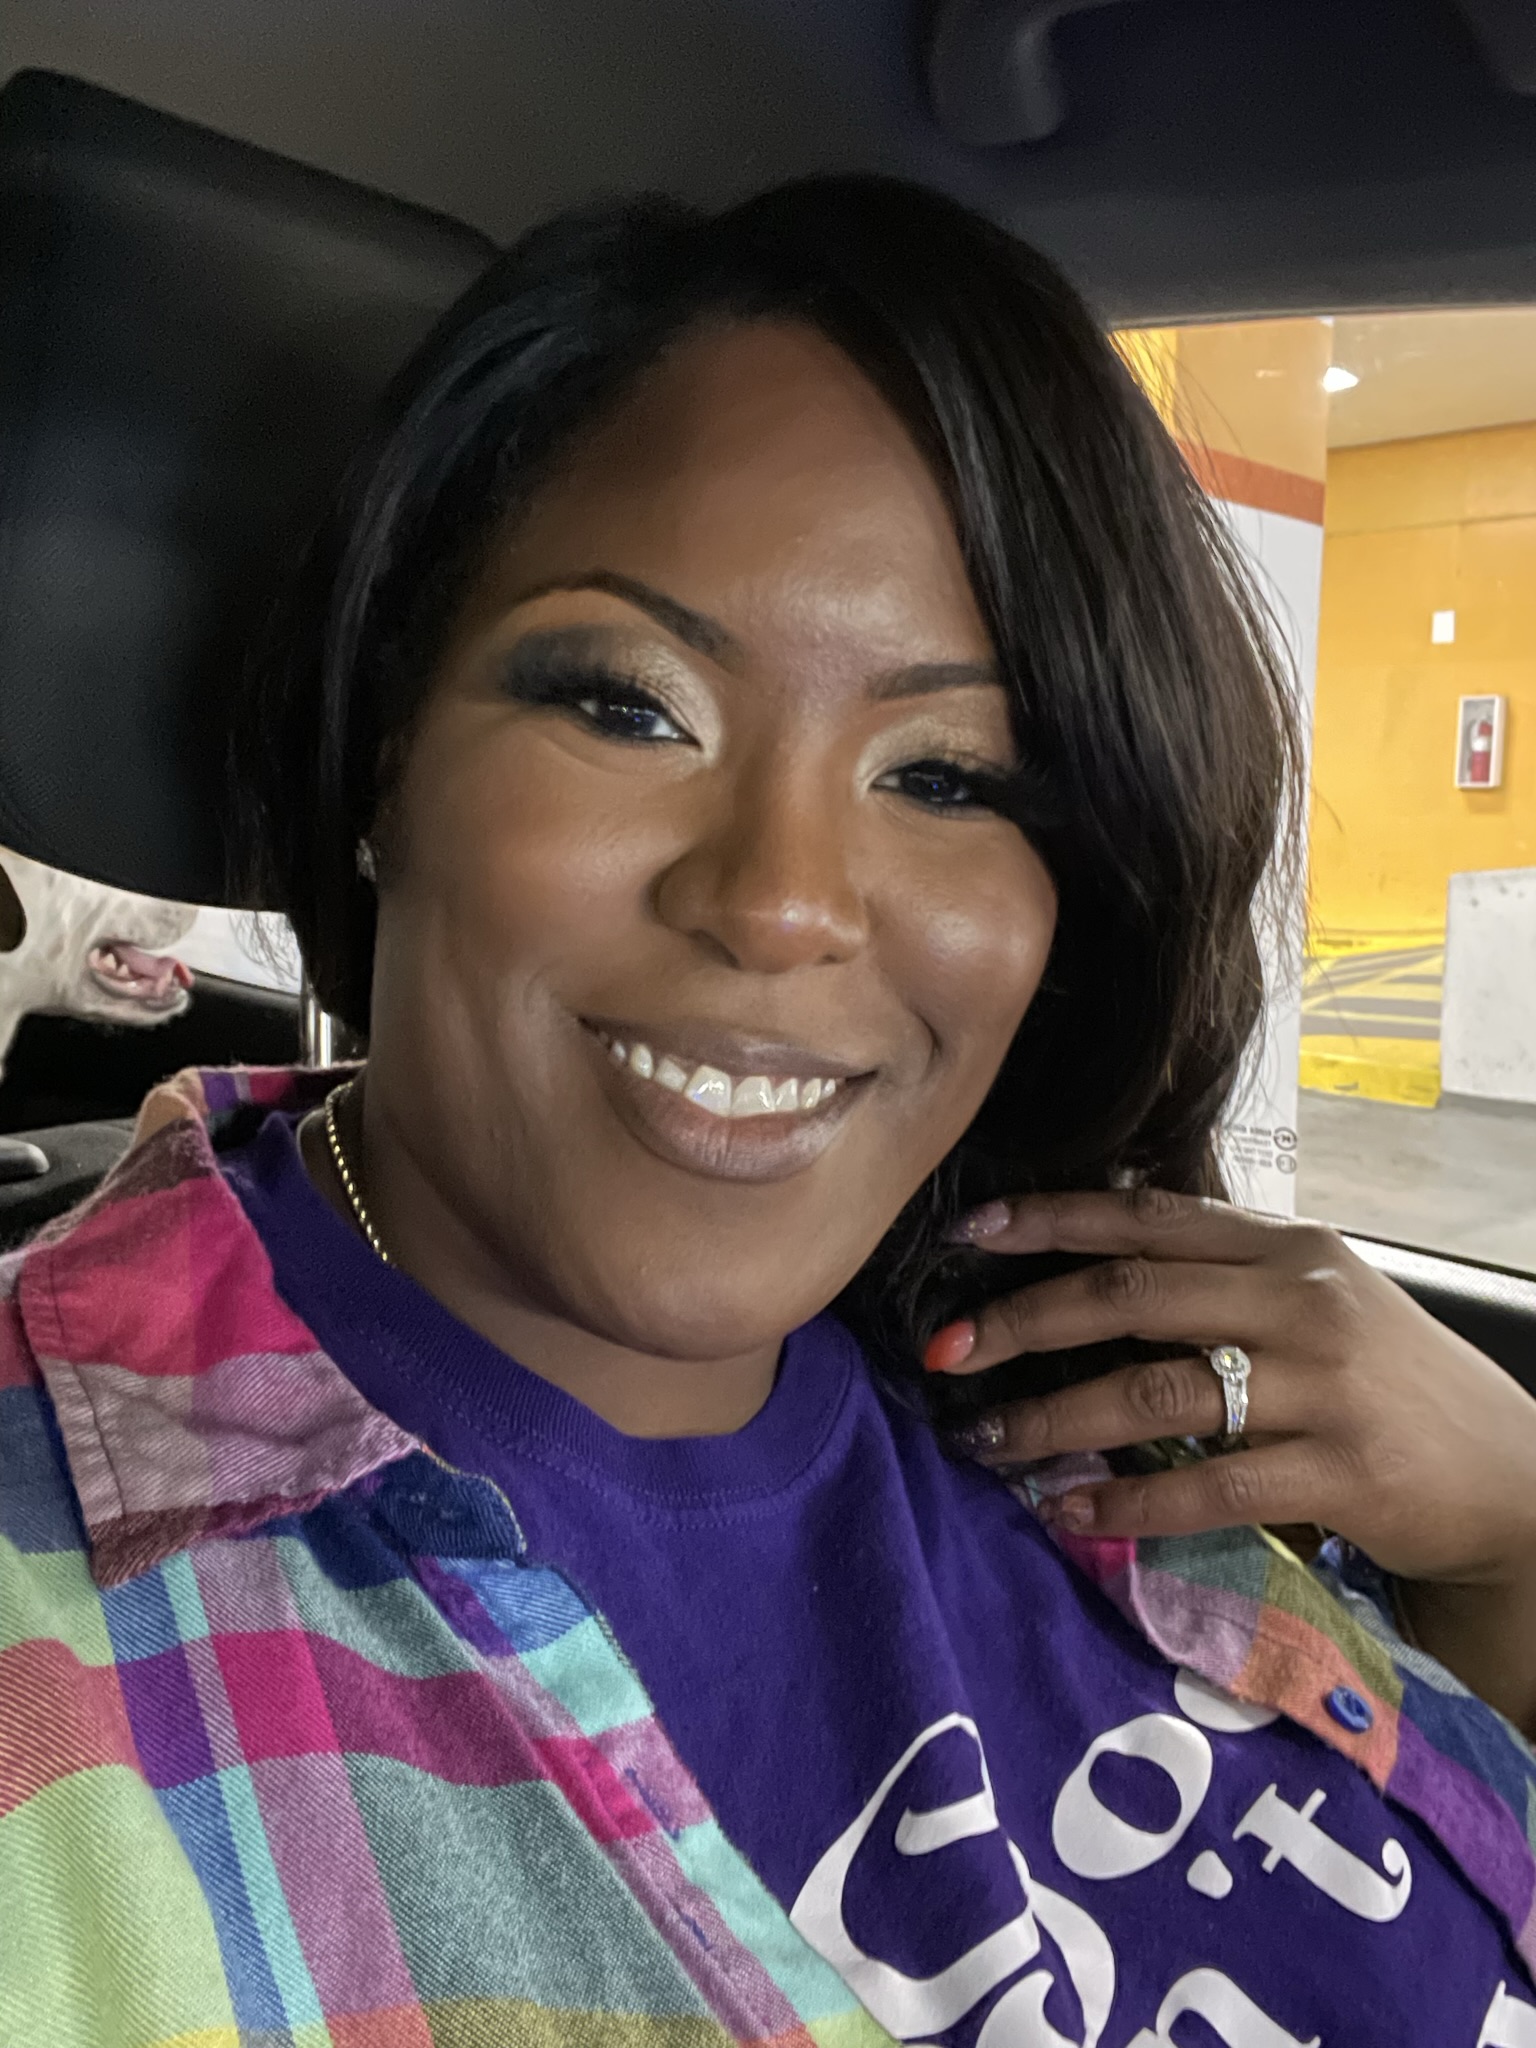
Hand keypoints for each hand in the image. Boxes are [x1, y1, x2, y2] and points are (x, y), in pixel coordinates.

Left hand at [926, 1188, 1535, 1726]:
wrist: (1513, 1478)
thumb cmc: (1392, 1383)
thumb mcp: (1320, 1301)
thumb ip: (1225, 1277)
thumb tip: (1098, 1265)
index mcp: (1287, 1248)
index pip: (1146, 1218)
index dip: (1050, 1221)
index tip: (966, 1235)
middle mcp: (1300, 1301)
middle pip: (1130, 1296)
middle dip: (1022, 1322)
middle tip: (943, 1352)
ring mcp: (1322, 1387)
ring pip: (1154, 1392)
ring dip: (1052, 1419)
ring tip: (984, 1440)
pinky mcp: (1339, 1473)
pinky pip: (1207, 1487)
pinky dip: (1127, 1500)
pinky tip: (1068, 1510)